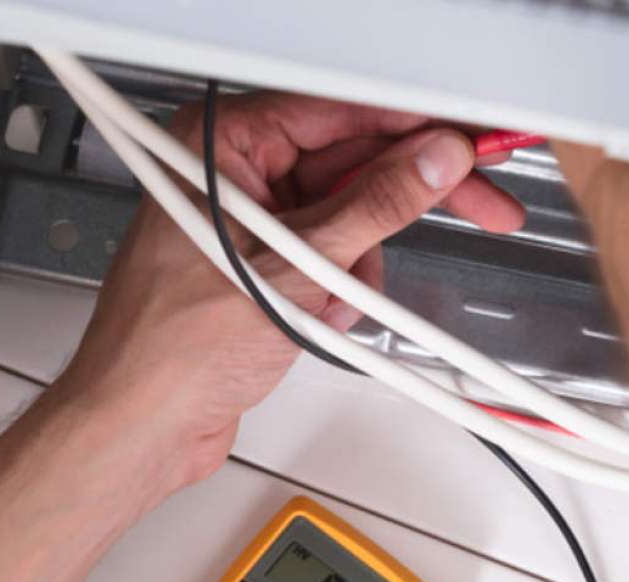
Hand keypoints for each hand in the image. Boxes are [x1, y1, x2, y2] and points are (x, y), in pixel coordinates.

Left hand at [52, 91, 525, 504]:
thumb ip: (373, 207)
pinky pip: (329, 262)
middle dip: (400, 205)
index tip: (468, 143)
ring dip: (358, 269)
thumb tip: (430, 164)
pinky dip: (339, 294)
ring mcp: (248, 225)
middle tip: (482, 205)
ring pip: (348, 222)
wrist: (146, 421)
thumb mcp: (295, 268)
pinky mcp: (261, 269)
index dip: (415, 129)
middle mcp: (232, 176)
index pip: (340, 113)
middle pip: (352, 166)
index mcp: (221, 146)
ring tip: (333, 303)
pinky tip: (318, 321)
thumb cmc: (174, 346)